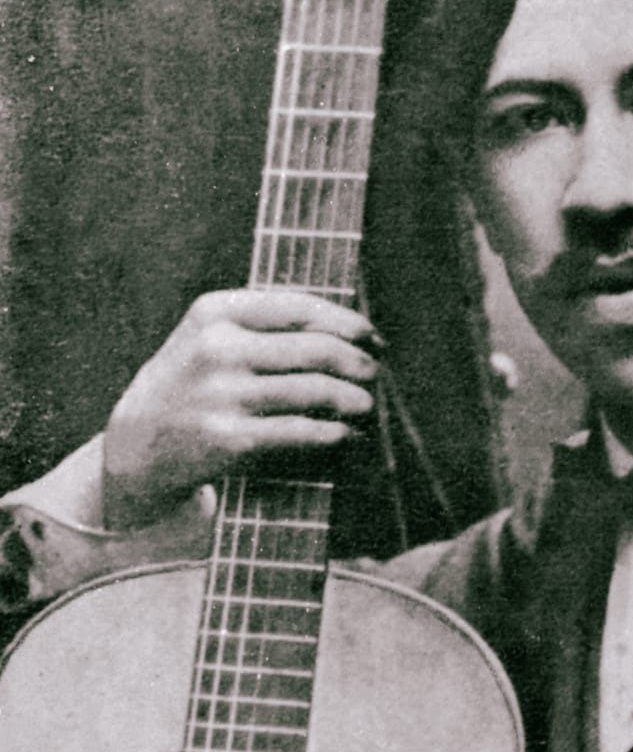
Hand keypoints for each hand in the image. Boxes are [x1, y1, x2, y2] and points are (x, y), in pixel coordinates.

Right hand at [103, 289, 379, 528]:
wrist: (137, 443)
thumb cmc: (194, 382)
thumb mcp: (211, 336)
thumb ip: (268, 324)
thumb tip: (352, 328)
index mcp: (214, 312)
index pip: (300, 308)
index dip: (348, 323)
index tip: (374, 338)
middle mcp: (217, 349)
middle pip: (316, 349)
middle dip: (358, 362)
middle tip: (375, 374)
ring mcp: (222, 395)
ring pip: (315, 390)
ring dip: (355, 400)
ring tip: (367, 405)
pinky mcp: (229, 438)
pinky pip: (302, 432)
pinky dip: (336, 434)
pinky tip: (349, 436)